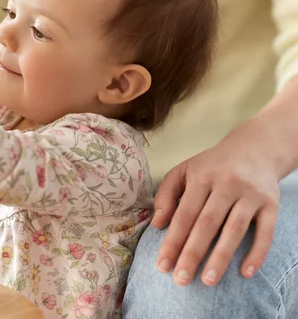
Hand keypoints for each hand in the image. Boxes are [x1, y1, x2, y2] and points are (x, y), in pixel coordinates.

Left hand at [152, 138, 279, 286]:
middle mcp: (227, 184)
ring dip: (221, 257)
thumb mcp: (183, 171)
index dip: (172, 241)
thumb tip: (157, 224)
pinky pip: (266, 231)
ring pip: (235, 229)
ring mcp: (251, 194)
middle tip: (181, 279)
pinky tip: (245, 272)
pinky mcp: (271, 203)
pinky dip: (257, 252)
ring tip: (208, 281)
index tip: (162, 265)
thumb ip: (166, 195)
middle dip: (192, 253)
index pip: (184, 214)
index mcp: (201, 177)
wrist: (254, 149)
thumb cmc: (211, 167)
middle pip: (207, 224)